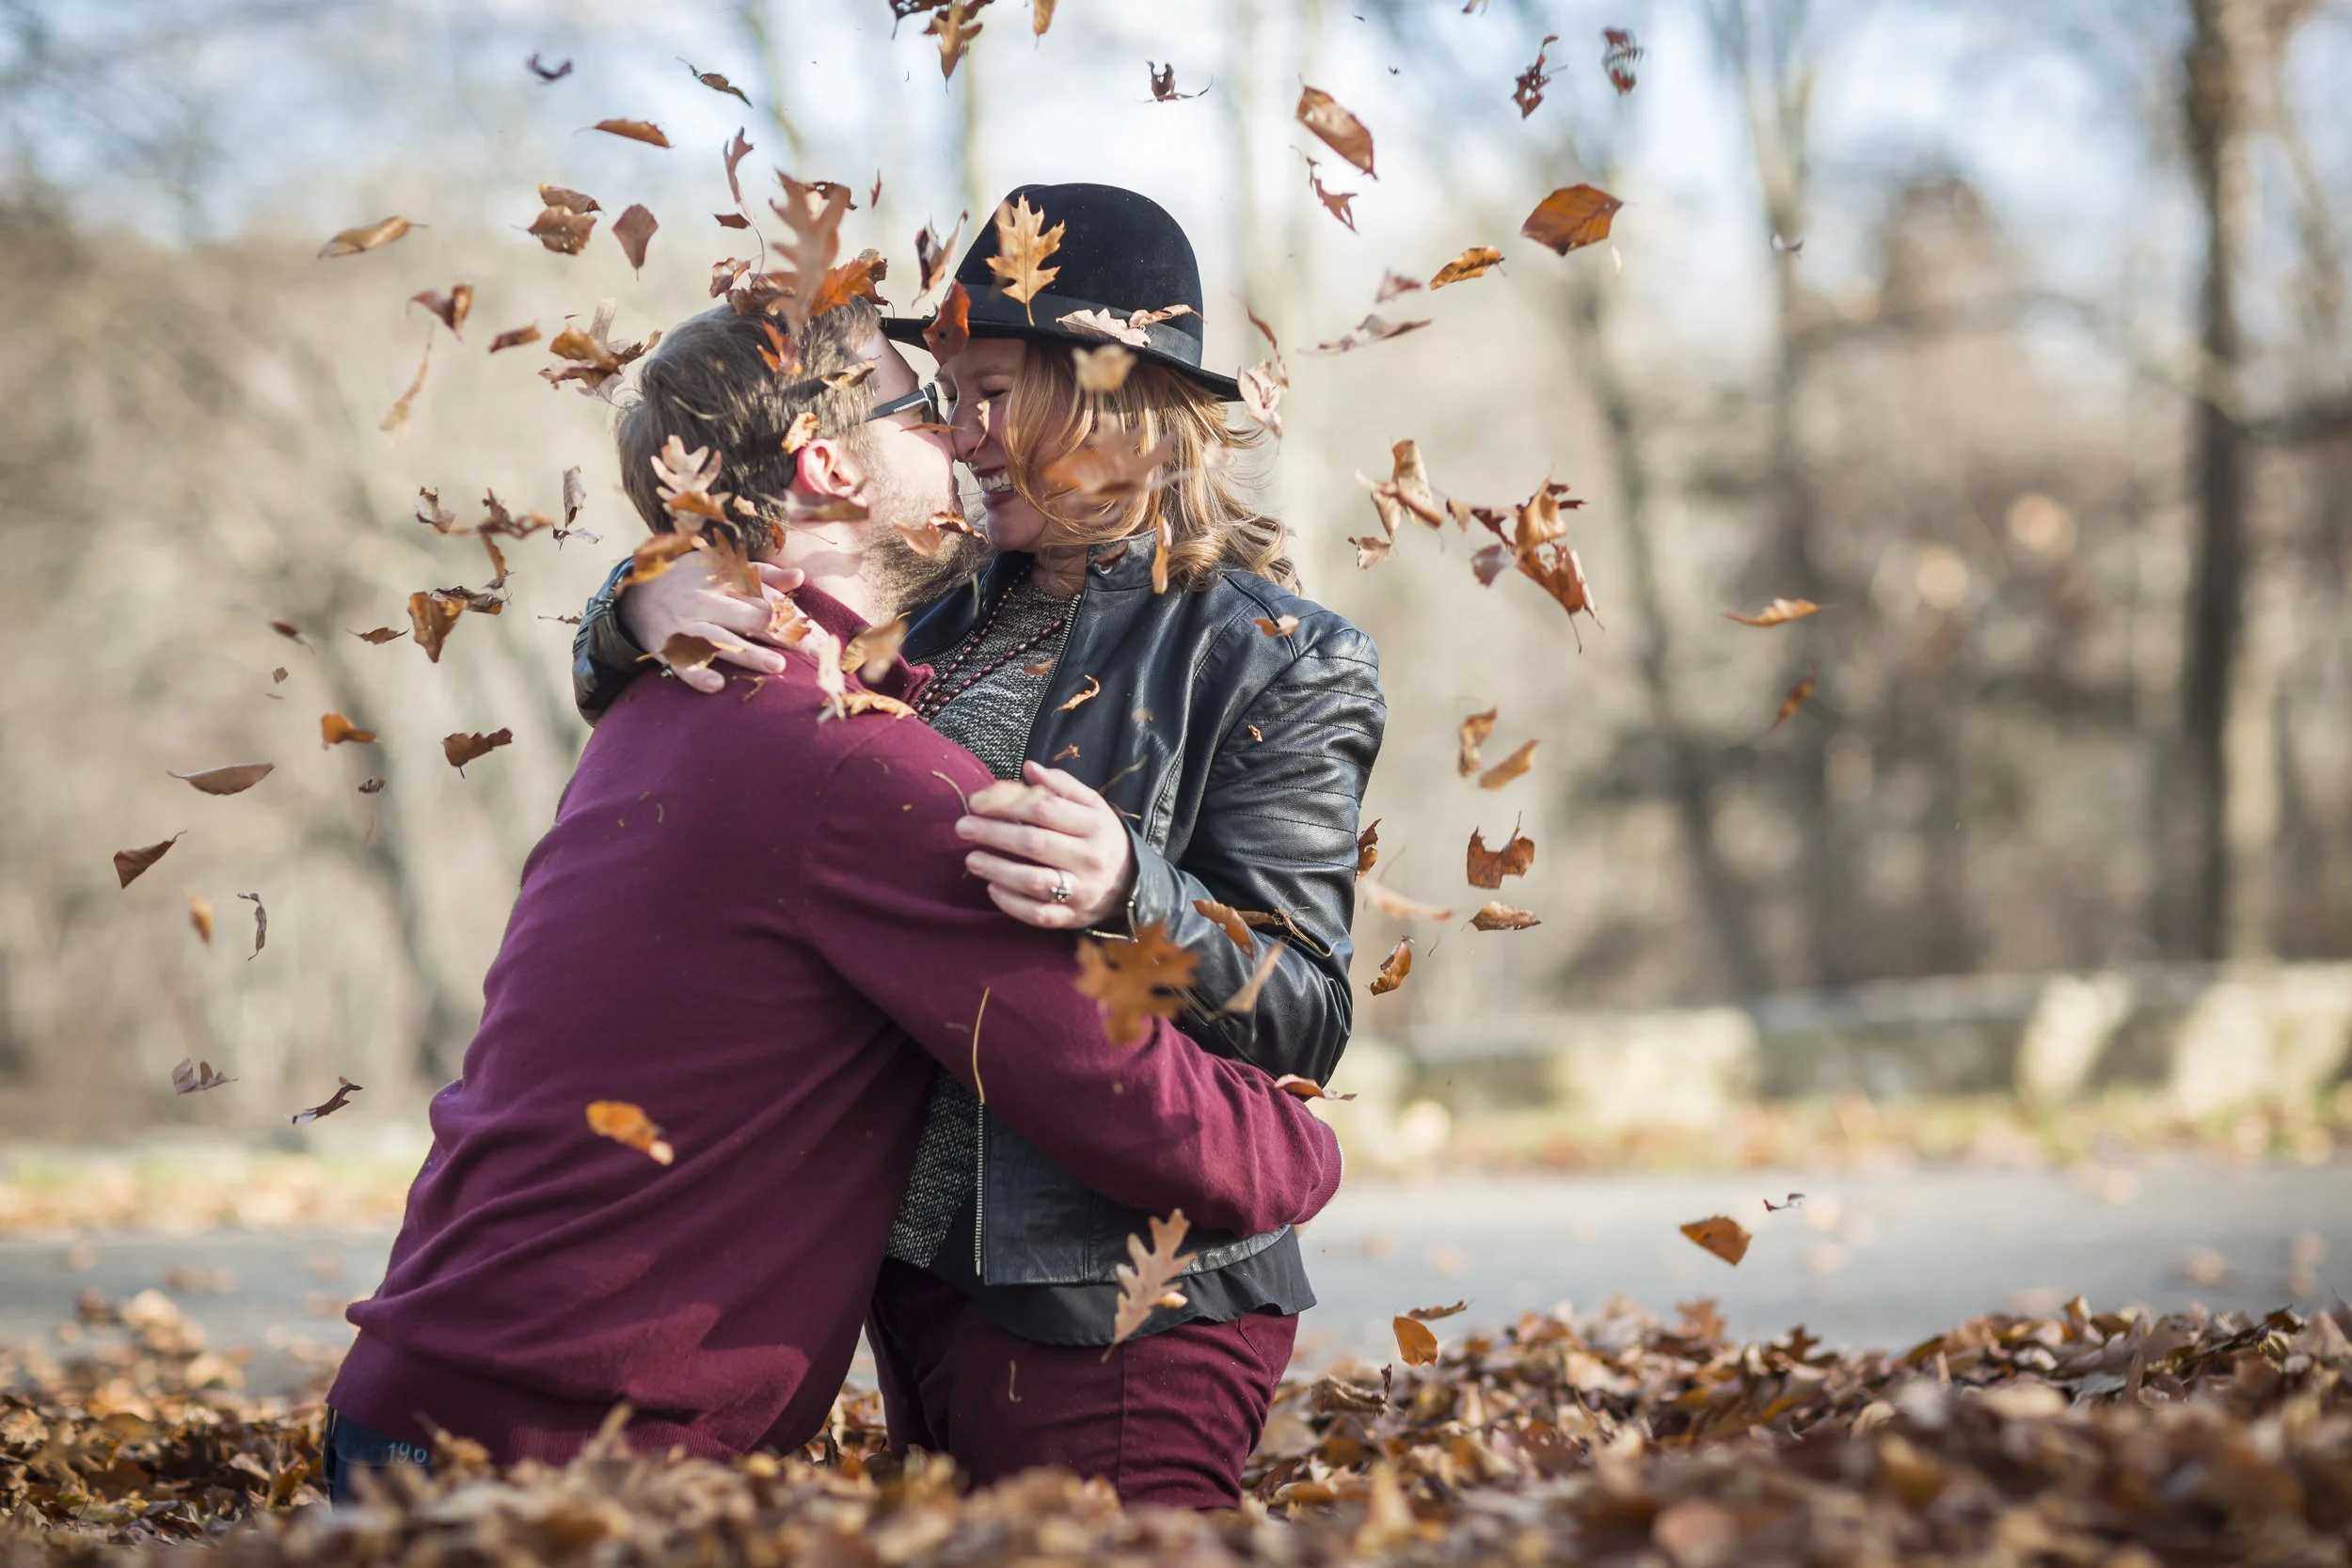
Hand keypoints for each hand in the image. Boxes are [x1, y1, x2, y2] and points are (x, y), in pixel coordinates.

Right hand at [618, 555, 804, 694]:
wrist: (633, 593)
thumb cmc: (691, 581)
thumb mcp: (722, 568)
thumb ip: (763, 573)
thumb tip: (800, 576)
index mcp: (725, 582)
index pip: (769, 599)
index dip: (796, 617)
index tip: (822, 637)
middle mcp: (709, 602)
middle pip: (753, 619)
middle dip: (786, 635)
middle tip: (816, 654)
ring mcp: (688, 626)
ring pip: (722, 641)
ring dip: (749, 654)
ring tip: (777, 666)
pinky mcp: (668, 647)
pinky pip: (683, 664)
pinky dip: (698, 675)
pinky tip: (717, 686)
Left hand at [957, 762, 1135, 929]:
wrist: (1133, 885)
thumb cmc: (1102, 838)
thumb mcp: (1092, 806)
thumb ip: (1061, 786)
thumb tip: (1028, 768)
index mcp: (1095, 825)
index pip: (1044, 808)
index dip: (1006, 803)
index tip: (977, 802)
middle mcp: (1090, 858)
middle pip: (1034, 842)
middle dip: (993, 833)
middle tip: (962, 827)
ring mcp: (1082, 891)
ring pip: (1034, 881)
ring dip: (997, 869)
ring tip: (971, 859)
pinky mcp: (1072, 917)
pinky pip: (1037, 913)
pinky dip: (1011, 903)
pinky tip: (992, 888)